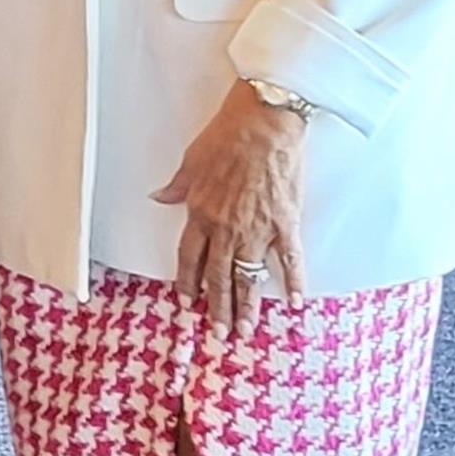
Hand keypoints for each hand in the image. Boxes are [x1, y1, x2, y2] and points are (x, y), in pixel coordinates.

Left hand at [152, 83, 308, 333]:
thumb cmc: (228, 136)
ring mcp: (258, 229)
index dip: (188, 282)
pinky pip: (290, 259)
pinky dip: (294, 281)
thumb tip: (159, 196)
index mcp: (201, 213)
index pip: (189, 258)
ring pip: (249, 276)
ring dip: (247, 306)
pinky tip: (295, 302)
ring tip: (246, 329)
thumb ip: (177, 186)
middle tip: (219, 333)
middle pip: (218, 276)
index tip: (188, 302)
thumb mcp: (191, 160)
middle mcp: (227, 228)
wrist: (265, 122)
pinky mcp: (286, 222)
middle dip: (217, 308)